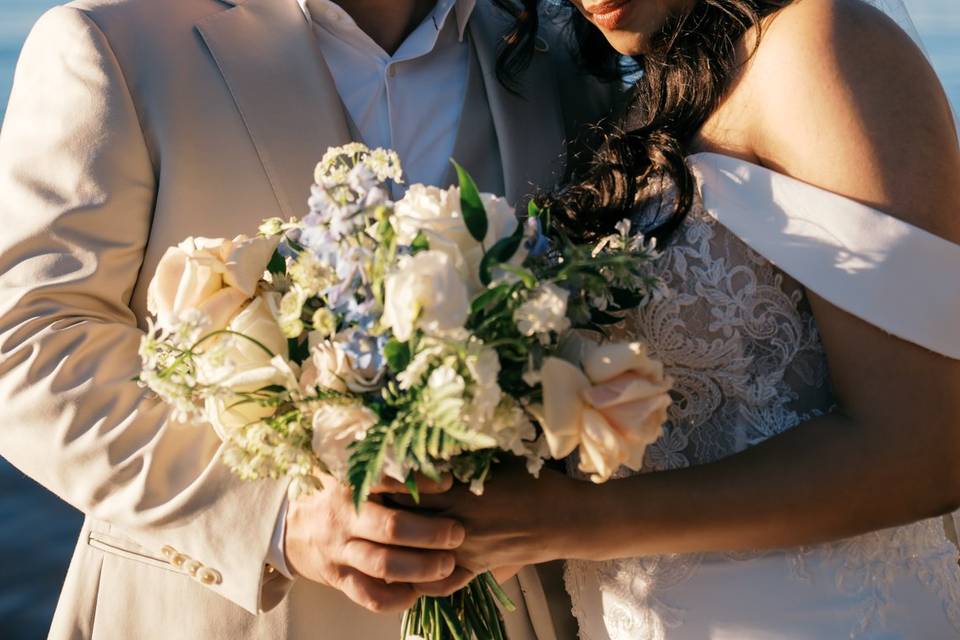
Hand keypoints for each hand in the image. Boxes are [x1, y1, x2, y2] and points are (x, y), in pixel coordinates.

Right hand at [284, 474, 464, 612]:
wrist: (290, 528)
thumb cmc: (334, 493)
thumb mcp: (348, 471)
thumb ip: (381, 465)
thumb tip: (430, 454)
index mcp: (349, 485)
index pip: (386, 481)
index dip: (419, 483)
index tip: (448, 483)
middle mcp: (344, 517)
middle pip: (391, 527)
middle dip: (430, 533)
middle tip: (457, 533)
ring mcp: (340, 551)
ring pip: (383, 565)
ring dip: (421, 568)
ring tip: (447, 565)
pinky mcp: (339, 578)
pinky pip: (369, 596)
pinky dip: (396, 598)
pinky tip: (417, 592)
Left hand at [397, 462, 586, 596]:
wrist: (566, 518)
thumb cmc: (536, 481)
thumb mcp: (499, 459)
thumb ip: (465, 456)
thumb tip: (437, 440)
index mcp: (460, 493)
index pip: (407, 489)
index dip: (390, 481)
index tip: (384, 474)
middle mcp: (457, 524)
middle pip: (405, 520)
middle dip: (389, 510)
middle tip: (381, 500)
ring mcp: (465, 551)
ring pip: (417, 552)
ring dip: (402, 543)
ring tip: (389, 531)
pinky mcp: (477, 568)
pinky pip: (441, 582)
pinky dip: (423, 577)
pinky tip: (413, 565)